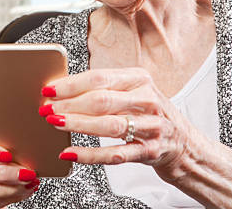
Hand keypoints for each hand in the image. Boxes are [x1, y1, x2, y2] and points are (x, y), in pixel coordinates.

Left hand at [39, 67, 196, 180]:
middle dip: (69, 105)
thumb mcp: (133, 92)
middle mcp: (147, 100)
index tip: (49, 89)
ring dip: (77, 124)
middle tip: (47, 108)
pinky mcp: (150, 151)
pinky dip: (90, 154)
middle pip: (101, 100)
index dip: (71, 84)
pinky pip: (115, 154)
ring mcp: (151, 126)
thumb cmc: (148, 114)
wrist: (183, 144)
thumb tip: (61, 89)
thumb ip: (104, 89)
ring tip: (54, 123)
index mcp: (139, 79)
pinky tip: (71, 152)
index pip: (100, 78)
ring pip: (108, 125)